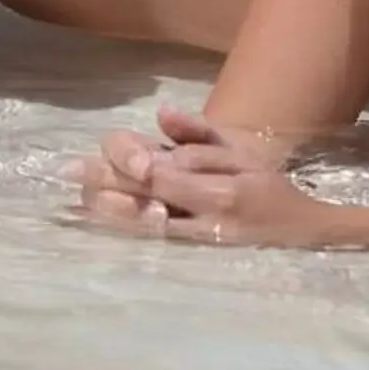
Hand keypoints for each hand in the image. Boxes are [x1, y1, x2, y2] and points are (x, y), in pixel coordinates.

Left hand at [78, 108, 321, 246]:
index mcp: (220, 187)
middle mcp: (205, 216)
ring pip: (145, 226)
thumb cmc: (268, 186)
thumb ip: (200, 133)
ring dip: (108, 212)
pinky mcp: (196, 255)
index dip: (134, 163)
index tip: (104, 149)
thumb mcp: (242, 150)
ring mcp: (199, 240)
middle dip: (106, 183)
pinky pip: (157, 242)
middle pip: (146, 198)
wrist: (301, 234)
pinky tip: (103, 222)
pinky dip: (128, 231)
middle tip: (67, 170)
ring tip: (75, 198)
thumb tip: (161, 114)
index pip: (165, 172)